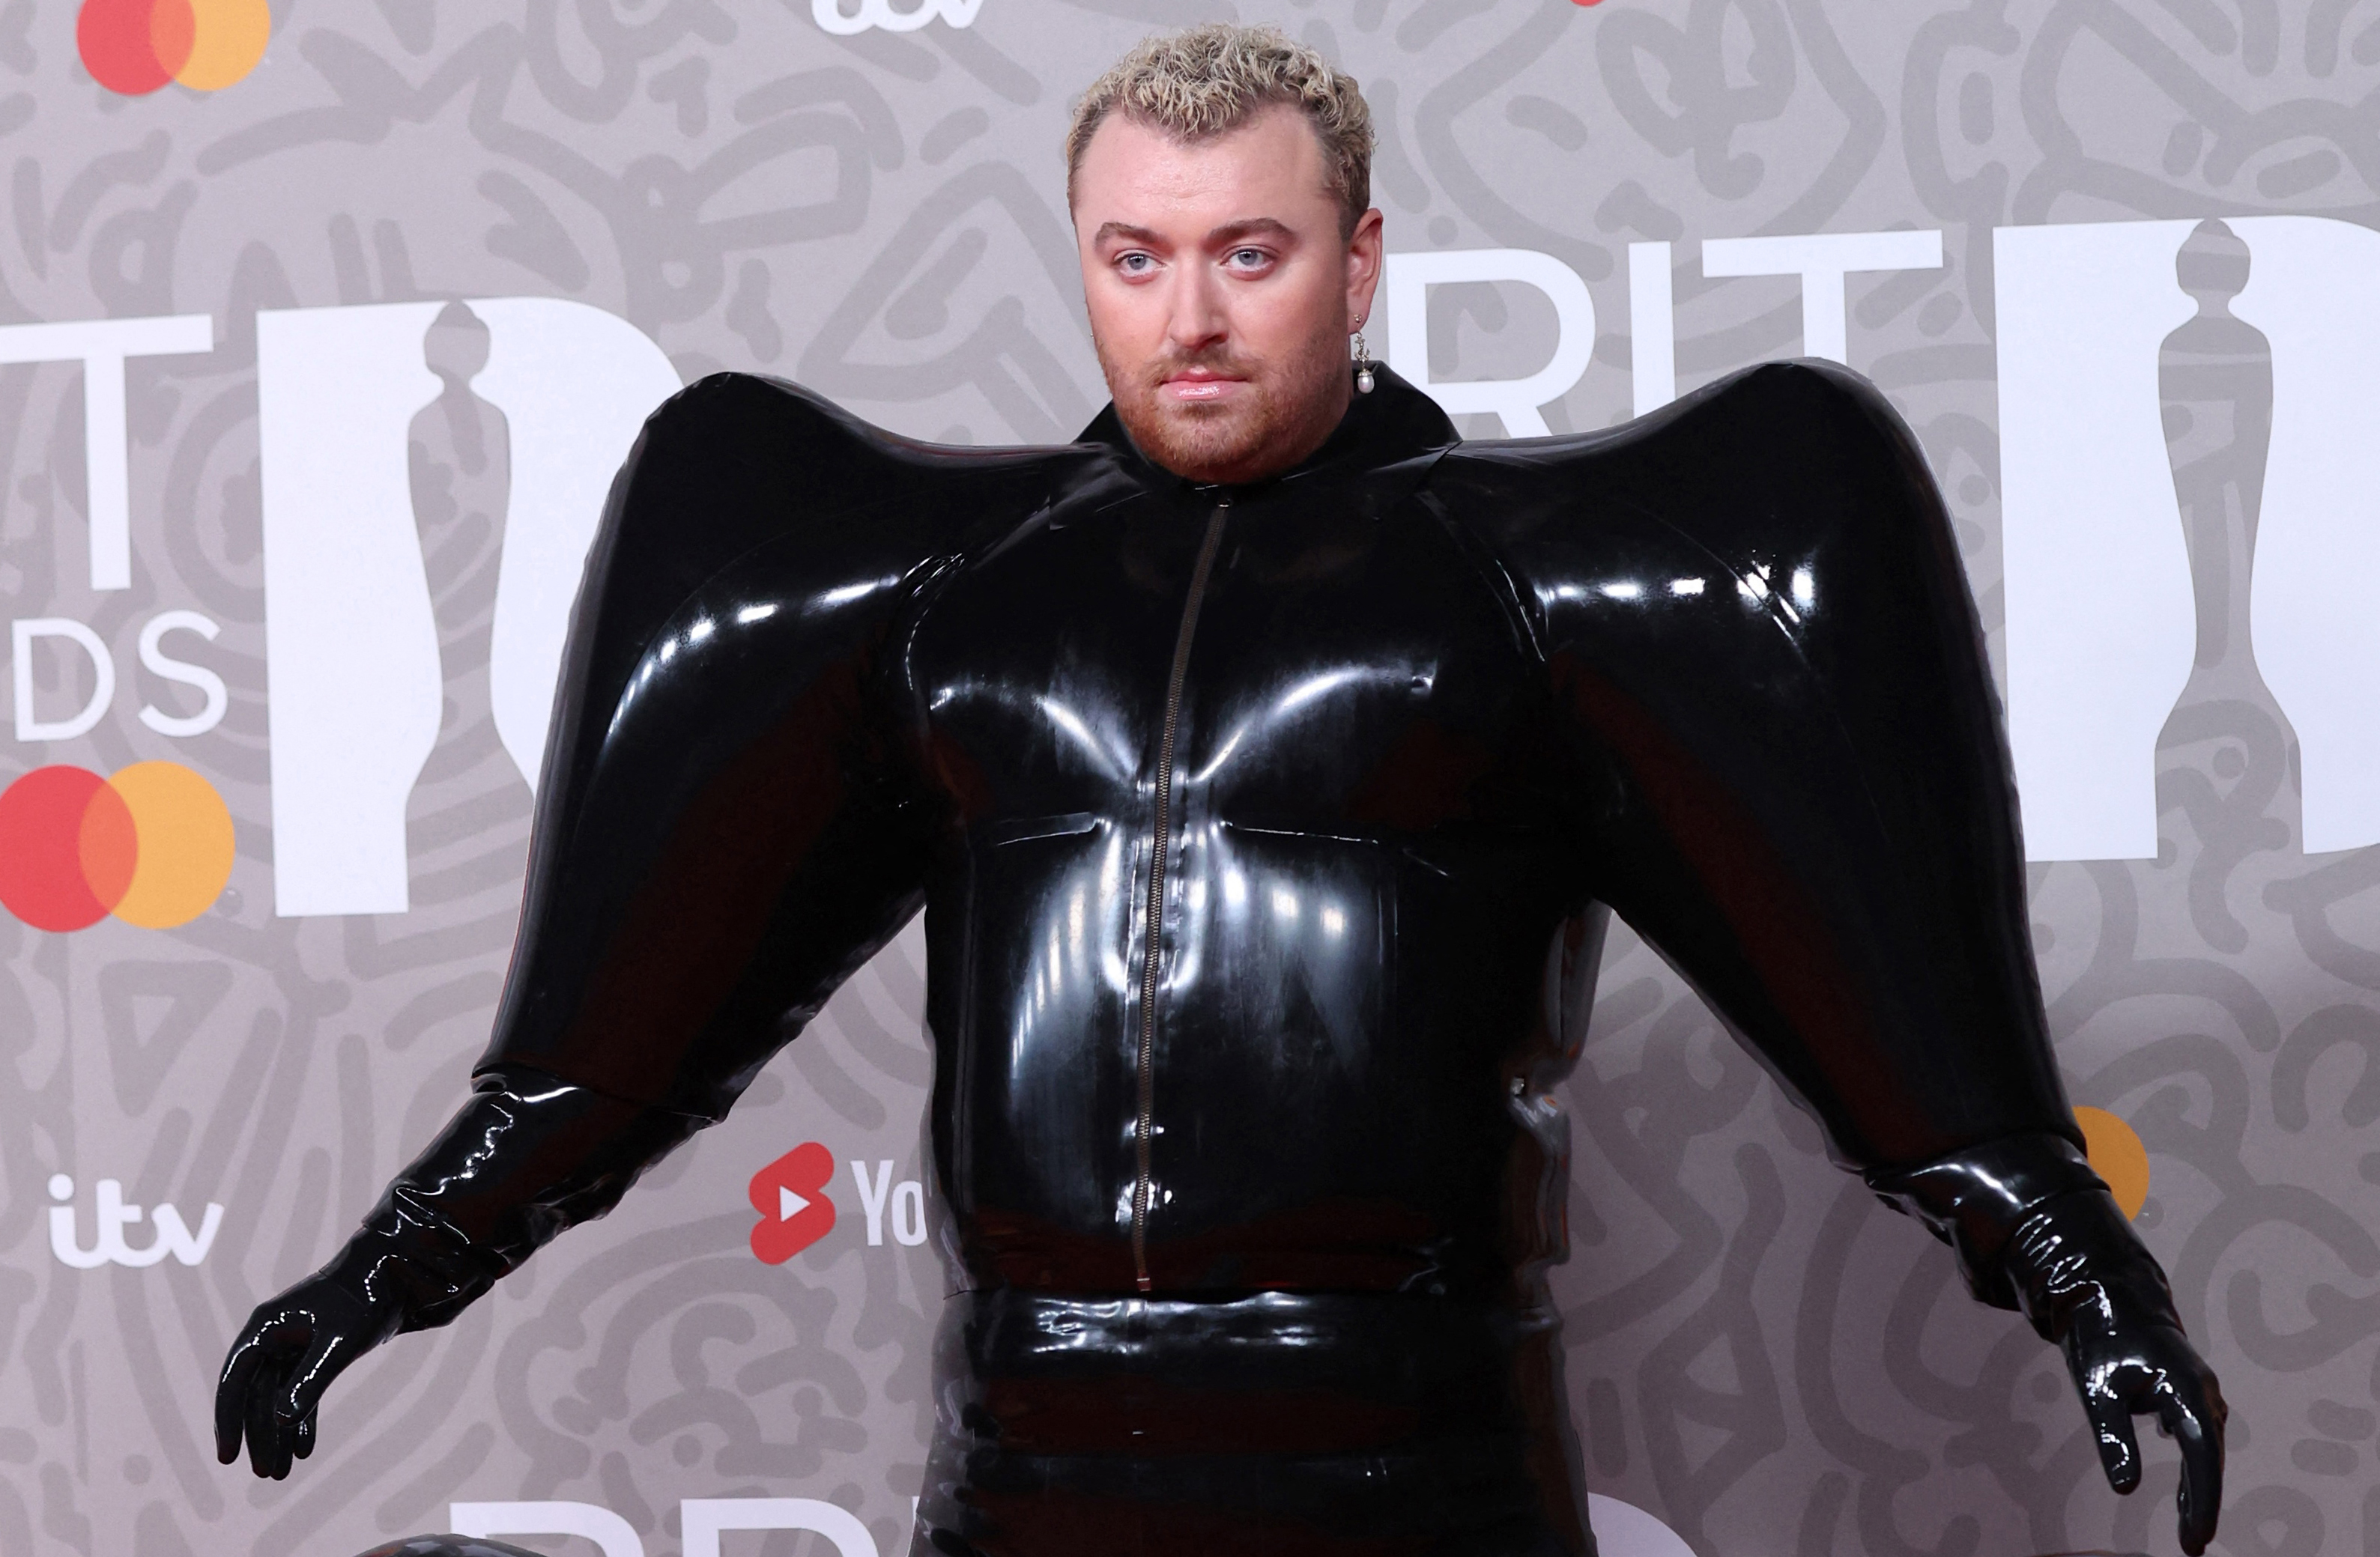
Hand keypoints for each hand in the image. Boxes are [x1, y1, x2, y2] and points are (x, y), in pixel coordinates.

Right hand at [215, 1251, 405, 1477]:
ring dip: (279, 1434)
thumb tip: (281, 1420)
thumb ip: (310, 1380)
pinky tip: (303, 1450)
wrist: (395, 1274)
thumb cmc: (364, 1300)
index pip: (234, 1380)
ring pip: (278, 1398)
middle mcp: (273, 1338)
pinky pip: (300, 1392)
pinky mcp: (314, 1352)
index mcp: (265, 1328)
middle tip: (266, 1474)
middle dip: (260, 1436)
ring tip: (280, 1473)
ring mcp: (293, 1346)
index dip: (228, 1419)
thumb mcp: (338, 1344)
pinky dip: (302, 1418)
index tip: (228, 1456)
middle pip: (257, 1396)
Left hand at [2060, 1308, 2225, 1555]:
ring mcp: (2198, 1389)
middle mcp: (2203, 1391)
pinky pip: (2195, 1435)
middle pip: (2208, 1457)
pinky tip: (2180, 1494)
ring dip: (2198, 1487)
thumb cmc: (2100, 1336)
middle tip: (2191, 1545)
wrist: (2105, 1290)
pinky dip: (2191, 1465)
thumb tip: (2126, 1489)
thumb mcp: (2097, 1389)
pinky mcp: (2187, 1390)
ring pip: (2203, 1447)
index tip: (2198, 1538)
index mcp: (2188, 1389)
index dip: (2202, 1501)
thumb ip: (2113, 1438)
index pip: (2202, 1457)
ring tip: (2187, 1528)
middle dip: (2202, 1502)